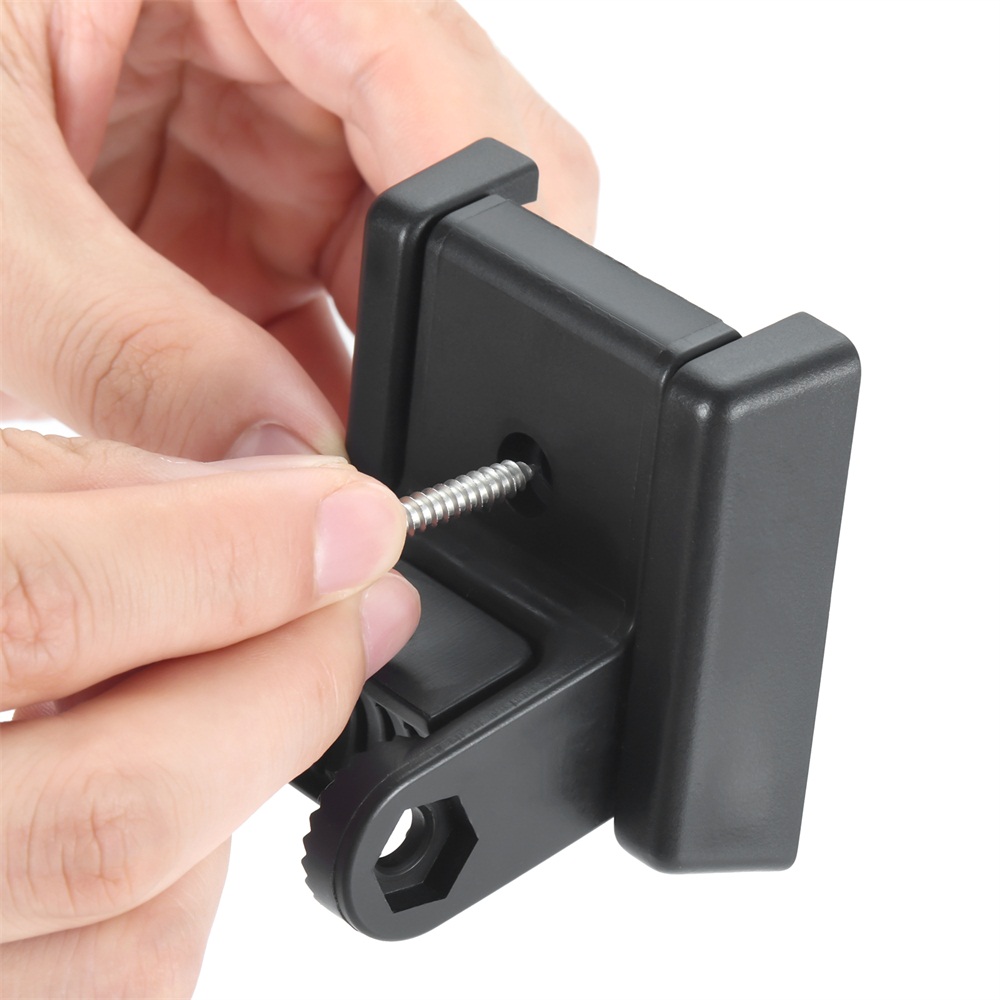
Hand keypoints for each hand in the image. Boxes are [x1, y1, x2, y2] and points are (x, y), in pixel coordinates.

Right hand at [0, 429, 419, 995]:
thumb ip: (92, 481)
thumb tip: (284, 510)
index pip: (36, 604)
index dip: (240, 558)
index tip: (358, 520)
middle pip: (111, 813)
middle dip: (285, 692)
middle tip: (355, 606)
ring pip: (129, 934)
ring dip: (234, 790)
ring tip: (241, 682)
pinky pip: (109, 982)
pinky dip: (176, 881)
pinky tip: (155, 774)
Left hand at [1, 0, 597, 455]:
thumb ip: (145, 352)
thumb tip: (293, 472)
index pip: (437, 82)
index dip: (464, 238)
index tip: (456, 386)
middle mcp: (288, 15)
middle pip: (432, 183)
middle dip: (404, 327)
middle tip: (344, 443)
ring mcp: (270, 105)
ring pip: (380, 257)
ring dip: (339, 354)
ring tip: (253, 410)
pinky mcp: (239, 183)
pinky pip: (314, 288)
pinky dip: (289, 363)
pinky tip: (239, 398)